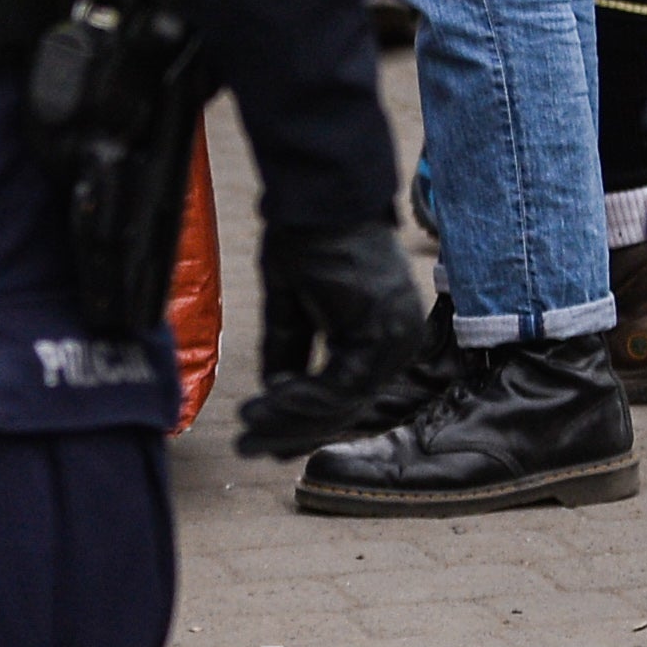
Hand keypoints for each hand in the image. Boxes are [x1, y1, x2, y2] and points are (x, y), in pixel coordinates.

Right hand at [235, 217, 432, 458]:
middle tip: (250, 448)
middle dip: (293, 431)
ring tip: (249, 430)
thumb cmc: (308, 236)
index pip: (346, 394)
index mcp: (382, 333)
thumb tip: (275, 388)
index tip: (266, 437)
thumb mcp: (292, 301)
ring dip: (291, 418)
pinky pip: (341, 384)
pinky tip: (266, 403)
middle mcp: (397, 342)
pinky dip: (301, 398)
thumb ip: (289, 346)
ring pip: (343, 402)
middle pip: (346, 406)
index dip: (303, 420)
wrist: (321, 198)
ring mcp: (394, 340)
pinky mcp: (380, 334)